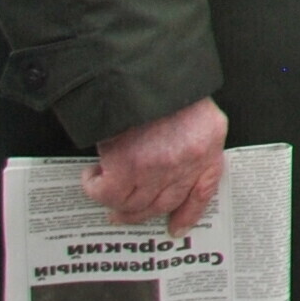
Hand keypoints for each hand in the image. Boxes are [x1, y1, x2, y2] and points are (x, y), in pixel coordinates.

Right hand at [81, 97, 225, 236]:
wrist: (145, 72)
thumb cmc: (168, 87)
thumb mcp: (196, 110)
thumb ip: (192, 138)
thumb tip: (173, 161)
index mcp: (208, 146)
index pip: (204, 190)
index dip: (189, 213)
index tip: (177, 228)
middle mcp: (186, 163)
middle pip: (163, 203)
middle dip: (141, 214)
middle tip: (123, 215)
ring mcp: (157, 168)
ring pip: (133, 204)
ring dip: (115, 204)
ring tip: (104, 194)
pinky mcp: (127, 167)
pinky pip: (106, 193)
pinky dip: (94, 188)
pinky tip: (91, 177)